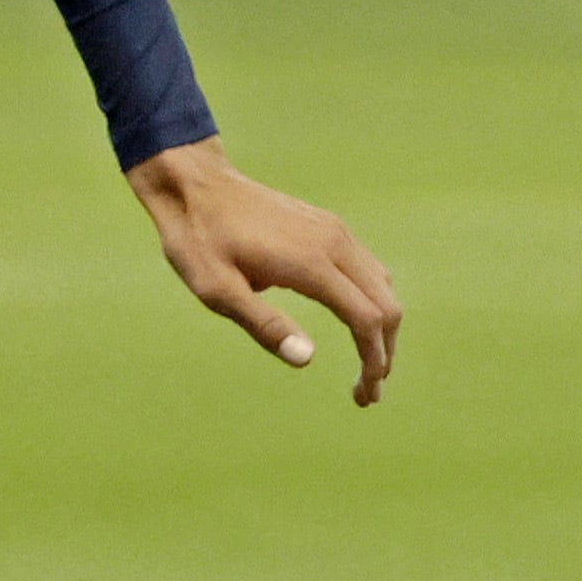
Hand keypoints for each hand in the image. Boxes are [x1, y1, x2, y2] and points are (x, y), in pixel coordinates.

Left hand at [128, 140, 400, 402]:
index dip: (373, 362)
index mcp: (311, 263)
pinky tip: (355, 324)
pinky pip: (367, 269)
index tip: (366, 396)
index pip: (366, 319)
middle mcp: (334, 242)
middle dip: (384, 352)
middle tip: (367, 394)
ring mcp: (334, 230)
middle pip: (386, 305)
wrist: (195, 184)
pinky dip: (372, 302)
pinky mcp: (328, 226)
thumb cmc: (199, 240)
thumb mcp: (217, 292)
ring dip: (381, 329)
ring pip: (381, 286)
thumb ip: (264, 325)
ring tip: (366, 366)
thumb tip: (308, 358)